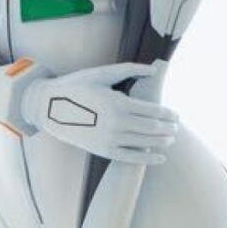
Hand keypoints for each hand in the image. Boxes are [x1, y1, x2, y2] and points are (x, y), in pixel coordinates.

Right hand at [17, 63, 176, 163]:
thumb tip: (154, 68)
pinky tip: (160, 158)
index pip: (153, 111)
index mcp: (118, 102)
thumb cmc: (77, 86)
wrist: (49, 107)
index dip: (168, 114)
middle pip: (152, 128)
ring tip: (171, 139)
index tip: (176, 115)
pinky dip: (147, 158)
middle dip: (169, 129)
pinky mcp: (103, 151)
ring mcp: (109, 139)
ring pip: (145, 143)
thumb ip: (130, 69)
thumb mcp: (102, 73)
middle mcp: (116, 123)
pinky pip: (130, 158)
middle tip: (177, 128)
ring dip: (162, 142)